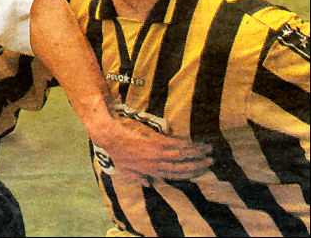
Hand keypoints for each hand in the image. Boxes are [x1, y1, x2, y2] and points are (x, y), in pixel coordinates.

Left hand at [95, 117, 213, 186]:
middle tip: (210, 162)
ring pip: (182, 157)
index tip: (198, 172)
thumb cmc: (115, 148)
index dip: (187, 175)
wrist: (109, 135)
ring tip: (209, 151)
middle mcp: (155, 165)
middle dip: (197, 166)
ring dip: (197, 154)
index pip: (172, 176)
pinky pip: (177, 146)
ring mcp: (156, 154)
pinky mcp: (155, 143)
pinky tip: (197, 143)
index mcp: (148, 171)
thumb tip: (148, 184)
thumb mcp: (124, 167)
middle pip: (181, 169)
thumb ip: (137, 177)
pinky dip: (189, 145)